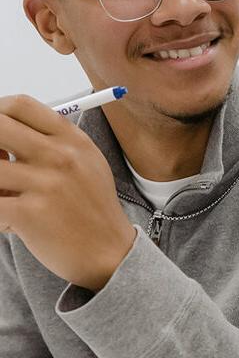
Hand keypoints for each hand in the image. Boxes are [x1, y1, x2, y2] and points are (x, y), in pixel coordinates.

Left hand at [0, 95, 135, 290]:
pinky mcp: (30, 214)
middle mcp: (61, 157)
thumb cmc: (92, 209)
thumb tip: (4, 128)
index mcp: (72, 140)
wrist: (109, 252)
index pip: (19, 105)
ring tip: (5, 197)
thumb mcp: (87, 163)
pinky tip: (8, 220)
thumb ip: (53, 142)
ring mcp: (46, 184)